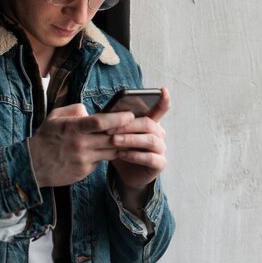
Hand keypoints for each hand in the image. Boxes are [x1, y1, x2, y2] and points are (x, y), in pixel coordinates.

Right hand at [28, 103, 134, 187]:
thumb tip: (89, 110)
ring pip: (111, 151)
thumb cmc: (44, 139)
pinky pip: (101, 161)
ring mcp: (83, 159)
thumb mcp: (54, 117)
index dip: (118, 118)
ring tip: (126, 138)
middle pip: (111, 138)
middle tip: (136, 126)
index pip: (100, 122)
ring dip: (119, 145)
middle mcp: (80, 144)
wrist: (31, 166)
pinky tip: (106, 150)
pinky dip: (105, 155)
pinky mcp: (84, 172)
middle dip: (126, 132)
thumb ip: (73, 110)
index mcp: (73, 128)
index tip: (129, 114)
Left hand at [108, 87, 170, 209]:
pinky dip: (135, 155)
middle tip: (110, 128)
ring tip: (114, 141)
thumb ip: (113, 121)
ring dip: (130, 139)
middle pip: (148, 124)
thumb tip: (97, 111)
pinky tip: (121, 154)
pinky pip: (150, 158)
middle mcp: (159, 133)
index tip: (162, 90)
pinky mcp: (159, 163)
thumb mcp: (117, 133)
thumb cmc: (121, 148)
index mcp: (151, 122)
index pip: (161, 108)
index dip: (164, 99)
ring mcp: (161, 149)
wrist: (126, 173)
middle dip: (128, 125)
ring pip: (150, 140)